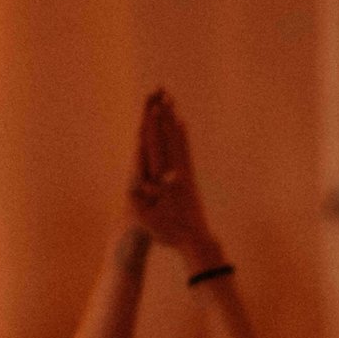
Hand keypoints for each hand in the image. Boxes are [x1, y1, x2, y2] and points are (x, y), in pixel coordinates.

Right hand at [128, 87, 219, 268]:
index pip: (156, 149)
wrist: (197, 241)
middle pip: (169, 139)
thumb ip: (142, 202)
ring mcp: (186, 175)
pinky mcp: (190, 179)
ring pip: (179, 142)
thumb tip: (141, 185)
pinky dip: (182, 137)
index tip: (152, 109)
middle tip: (162, 96)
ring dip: (173, 122)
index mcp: (167, 181)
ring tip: (171, 104)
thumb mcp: (150, 221)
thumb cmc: (171, 233)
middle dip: (164, 117)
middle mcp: (178, 173)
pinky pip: (185, 152)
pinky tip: (182, 126)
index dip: (153, 128)